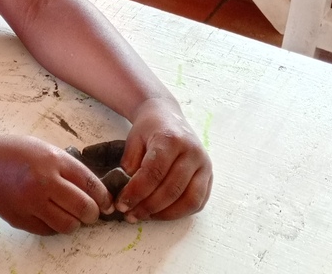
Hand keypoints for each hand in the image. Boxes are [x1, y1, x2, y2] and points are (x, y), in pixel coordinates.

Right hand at [0, 134, 112, 234]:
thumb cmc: (14, 151)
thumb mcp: (45, 149)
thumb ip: (67, 167)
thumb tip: (93, 190)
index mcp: (54, 161)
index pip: (90, 184)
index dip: (103, 197)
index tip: (106, 203)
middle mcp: (44, 182)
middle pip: (84, 208)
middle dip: (93, 214)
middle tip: (91, 213)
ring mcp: (31, 203)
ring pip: (67, 225)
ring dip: (74, 223)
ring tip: (70, 215)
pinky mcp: (20, 219)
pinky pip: (47, 230)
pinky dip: (53, 226)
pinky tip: (49, 215)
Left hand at [115, 98, 212, 221]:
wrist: (168, 116)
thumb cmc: (148, 129)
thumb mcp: (133, 140)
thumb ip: (130, 165)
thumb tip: (127, 194)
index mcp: (171, 140)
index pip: (154, 173)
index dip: (136, 192)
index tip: (121, 204)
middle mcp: (192, 152)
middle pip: (172, 189)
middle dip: (148, 207)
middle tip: (130, 215)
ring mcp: (204, 165)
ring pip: (189, 200)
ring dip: (165, 214)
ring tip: (144, 216)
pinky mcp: (209, 176)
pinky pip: (198, 202)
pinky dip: (180, 212)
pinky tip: (161, 213)